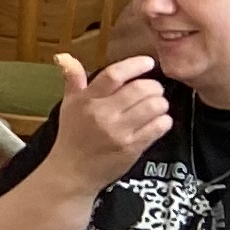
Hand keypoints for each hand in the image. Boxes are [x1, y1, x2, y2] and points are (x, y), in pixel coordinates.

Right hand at [47, 50, 171, 187]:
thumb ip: (73, 80)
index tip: (148, 62)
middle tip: (154, 90)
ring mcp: (119, 133)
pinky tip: (159, 121)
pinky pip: (158, 127)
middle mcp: (103, 115)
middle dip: (154, 87)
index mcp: (87, 101)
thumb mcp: (69, 105)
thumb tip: (65, 57)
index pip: (114, 75)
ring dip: (161, 103)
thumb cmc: (72, 136)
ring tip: (157, 105)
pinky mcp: (132, 148)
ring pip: (154, 107)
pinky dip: (164, 121)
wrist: (72, 172)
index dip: (135, 65)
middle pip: (140, 89)